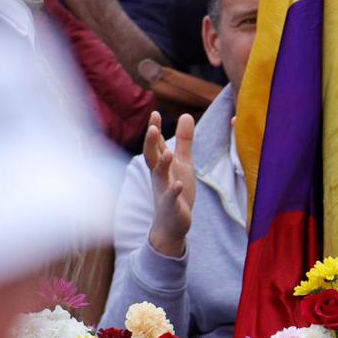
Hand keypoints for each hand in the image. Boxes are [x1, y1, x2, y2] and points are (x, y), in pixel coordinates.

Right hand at [143, 111, 196, 256]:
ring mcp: (163, 191)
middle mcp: (159, 176)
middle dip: (151, 142)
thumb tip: (186, 114)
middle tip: (153, 127)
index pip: (156, 144)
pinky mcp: (171, 206)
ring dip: (162, 164)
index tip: (155, 113)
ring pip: (160, 176)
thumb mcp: (182, 163)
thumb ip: (184, 140)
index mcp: (161, 165)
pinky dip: (174, 191)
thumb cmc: (175, 190)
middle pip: (152, 157)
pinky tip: (179, 184)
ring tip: (168, 152)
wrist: (171, 224)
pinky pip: (171, 198)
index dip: (154, 129)